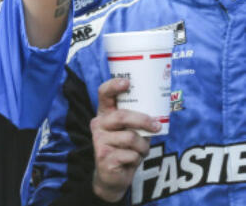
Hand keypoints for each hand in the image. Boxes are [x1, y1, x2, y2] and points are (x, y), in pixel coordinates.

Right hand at [90, 76, 159, 201]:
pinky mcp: (104, 156)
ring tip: (140, 150)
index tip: (128, 82)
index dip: (113, 86)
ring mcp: (99, 140)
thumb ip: (139, 123)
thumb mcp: (131, 132)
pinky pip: (130, 154)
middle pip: (122, 116)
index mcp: (105, 114)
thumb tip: (159, 115)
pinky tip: (130, 160)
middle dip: (142, 120)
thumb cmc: (125, 149)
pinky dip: (137, 158)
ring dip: (142, 146)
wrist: (112, 176)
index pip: (104, 94)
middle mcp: (98, 124)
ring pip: (130, 137)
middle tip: (156, 126)